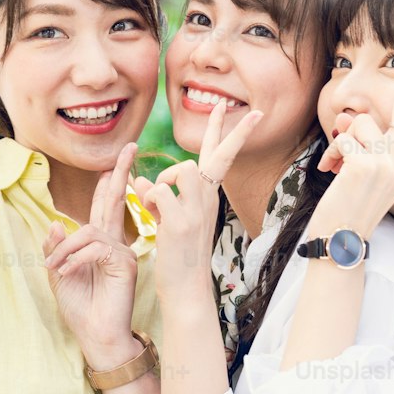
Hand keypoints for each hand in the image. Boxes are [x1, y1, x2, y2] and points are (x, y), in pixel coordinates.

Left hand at [42, 141, 140, 364]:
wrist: (96, 336)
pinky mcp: (125, 263)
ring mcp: (123, 252)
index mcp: (101, 244)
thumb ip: (56, 249)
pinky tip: (65, 272)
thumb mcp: (58, 275)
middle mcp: (115, 243)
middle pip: (116, 200)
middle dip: (120, 172)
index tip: (113, 162)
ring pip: (90, 230)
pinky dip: (75, 257)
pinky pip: (95, 247)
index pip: (106, 206)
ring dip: (66, 247)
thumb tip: (55, 224)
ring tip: (55, 268)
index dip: (109, 183)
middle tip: (130, 148)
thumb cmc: (80, 308)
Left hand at [140, 103, 262, 307]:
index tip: (252, 113)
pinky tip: (152, 219)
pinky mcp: (181, 221)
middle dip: (222, 128)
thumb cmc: (179, 256)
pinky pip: (159, 190)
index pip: (221, 158)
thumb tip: (141, 180)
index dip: (232, 134)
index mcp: (208, 197)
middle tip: (227, 103)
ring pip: (182, 168)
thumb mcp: (171, 221)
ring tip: (158, 209)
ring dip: (162, 183)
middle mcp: (208, 200)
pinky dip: (149, 201)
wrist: (187, 291)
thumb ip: (160, 198)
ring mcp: (197, 210)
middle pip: (217, 154)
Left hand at [313, 42, 393, 230]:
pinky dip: (333, 154)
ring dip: (344, 144)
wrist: (344, 236)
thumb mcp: (368, 168)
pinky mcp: (366, 164)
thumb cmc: (354, 201)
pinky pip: (342, 139)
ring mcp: (388, 161)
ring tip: (345, 170)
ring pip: (358, 124)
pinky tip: (338, 176)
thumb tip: (348, 119)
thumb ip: (366, 141)